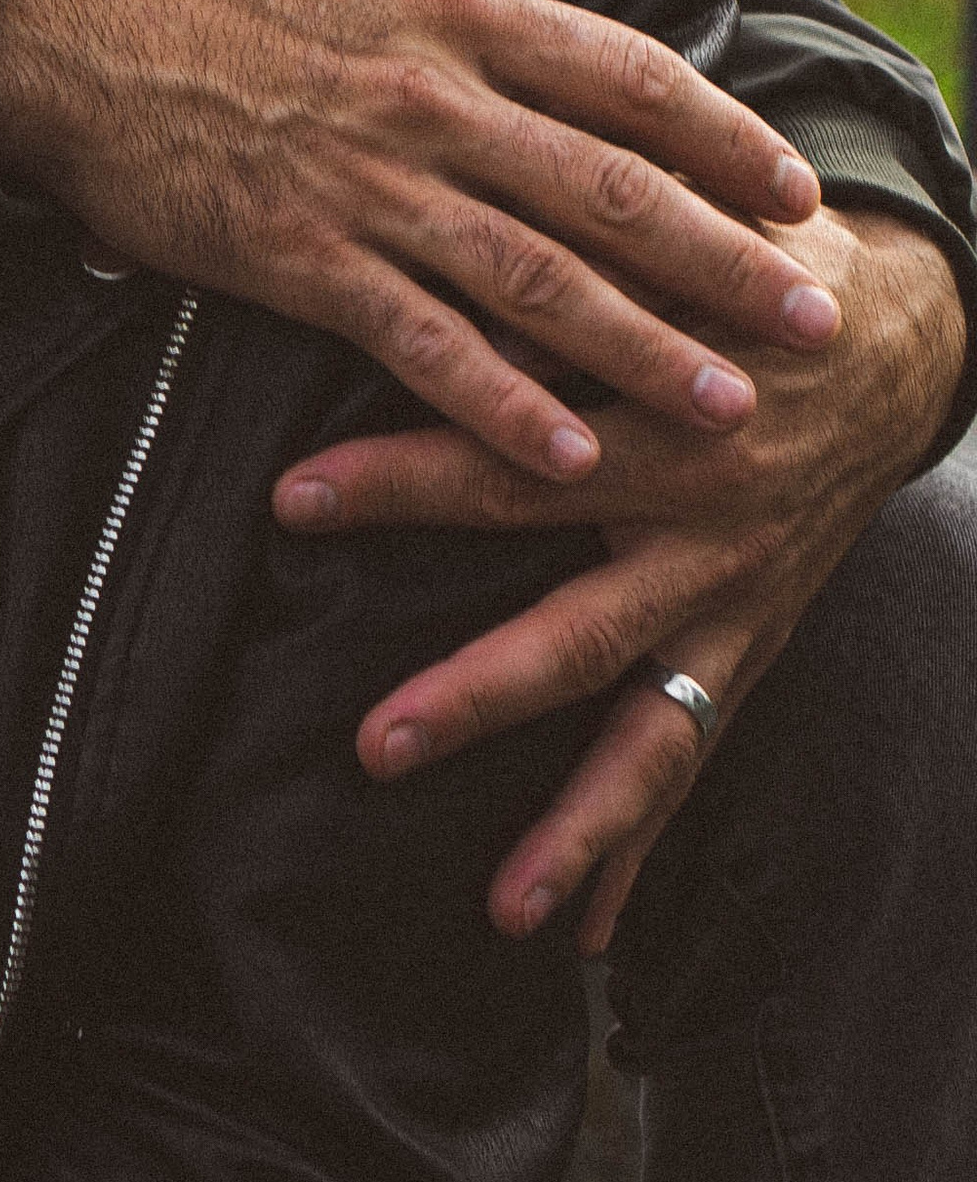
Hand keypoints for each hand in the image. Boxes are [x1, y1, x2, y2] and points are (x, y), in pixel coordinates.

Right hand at [0, 0, 835, 484]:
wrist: (48, 25)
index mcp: (446, 4)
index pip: (620, 72)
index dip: (721, 134)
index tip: (794, 188)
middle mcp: (425, 96)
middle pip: (607, 188)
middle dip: (723, 261)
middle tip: (813, 318)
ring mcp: (364, 182)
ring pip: (534, 276)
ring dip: (640, 348)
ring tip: (728, 405)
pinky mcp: (297, 256)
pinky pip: (420, 342)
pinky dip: (499, 404)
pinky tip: (566, 454)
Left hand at [271, 207, 965, 944]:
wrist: (889, 336)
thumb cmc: (743, 272)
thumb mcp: (668, 252)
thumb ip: (567, 279)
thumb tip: (443, 292)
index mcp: (671, 427)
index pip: (512, 461)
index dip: (400, 479)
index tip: (292, 498)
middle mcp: (708, 536)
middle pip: (578, 630)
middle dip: (477, 696)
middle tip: (376, 746)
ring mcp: (736, 607)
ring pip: (652, 734)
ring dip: (578, 824)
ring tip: (506, 908)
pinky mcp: (753, 646)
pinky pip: (694, 755)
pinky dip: (640, 844)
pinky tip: (581, 928)